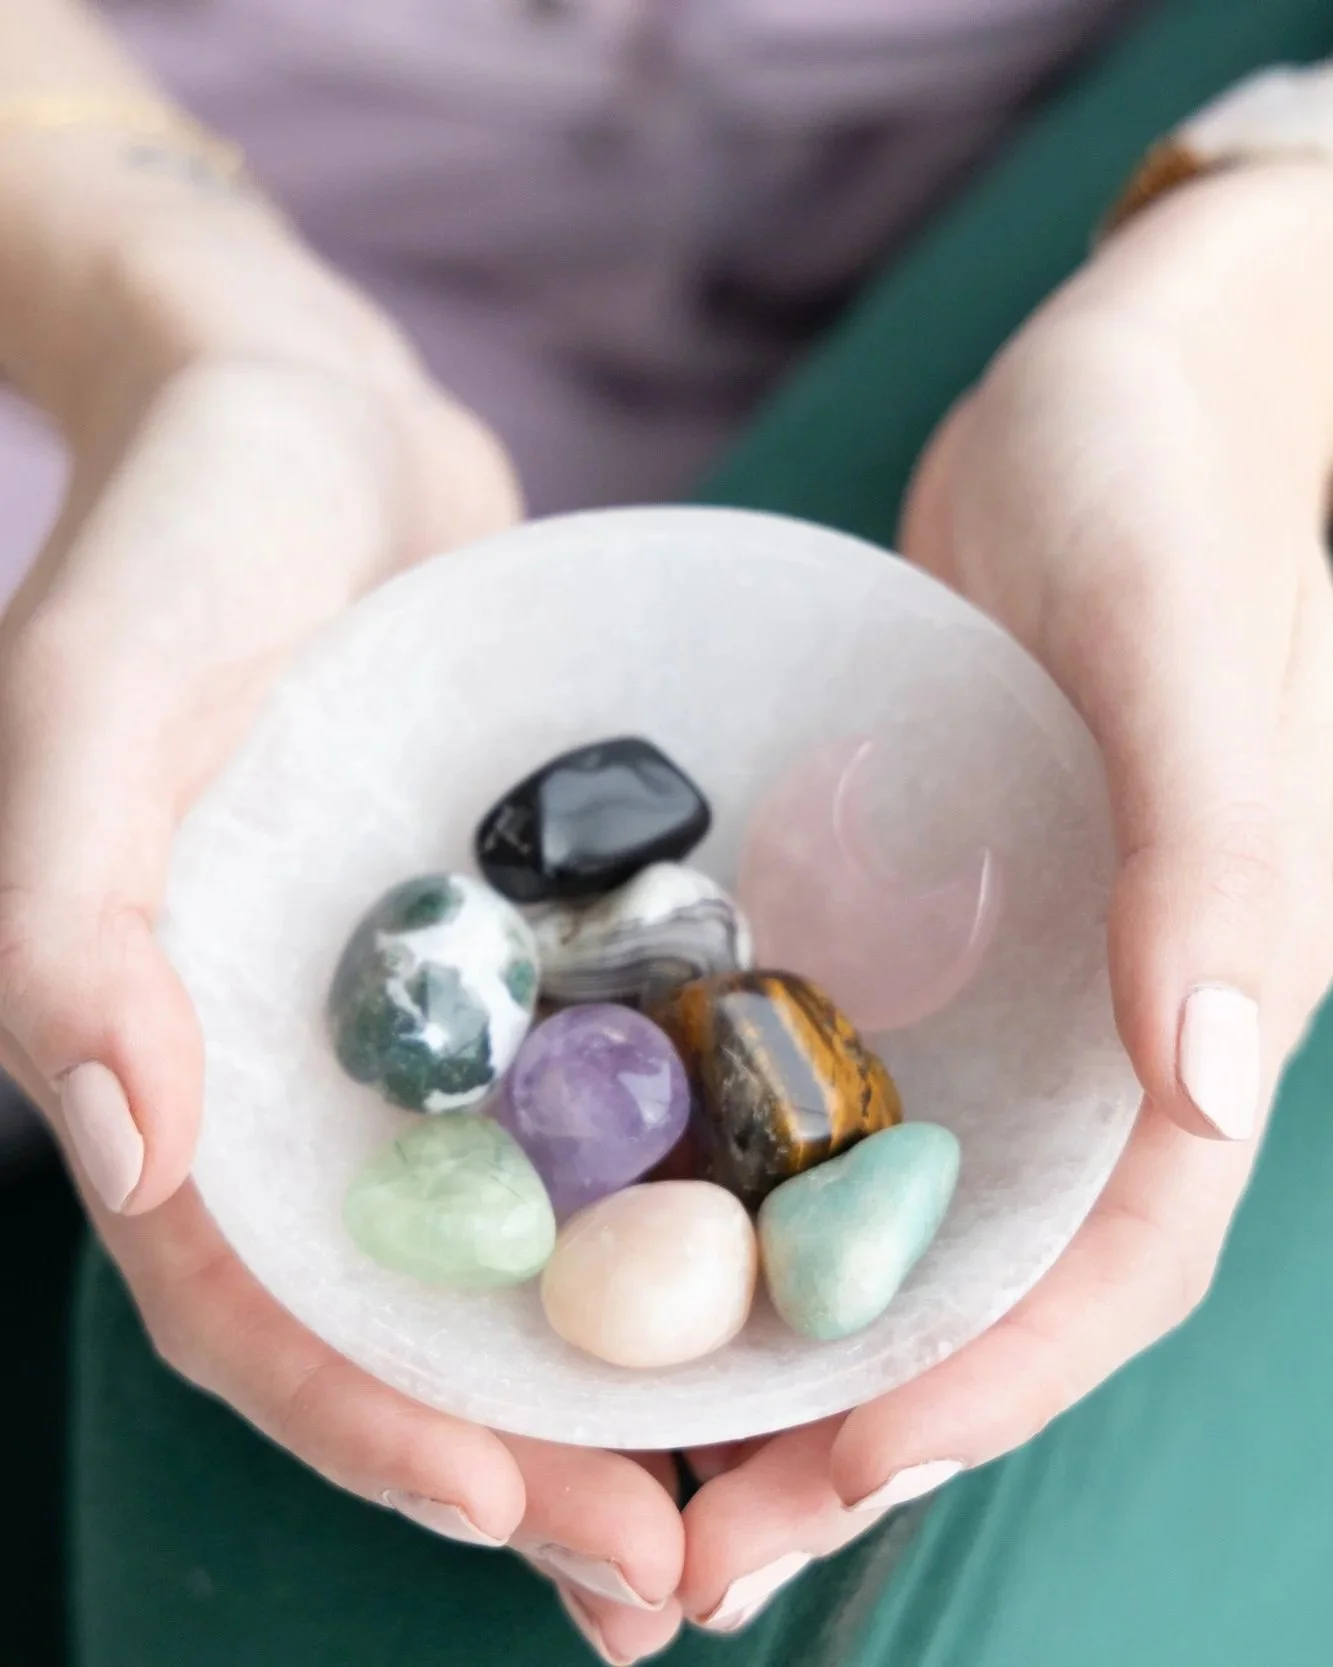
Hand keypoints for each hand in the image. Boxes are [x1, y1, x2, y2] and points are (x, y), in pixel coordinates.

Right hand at [0, 214, 686, 1661]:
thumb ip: (70, 912)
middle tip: (668, 1571)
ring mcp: (424, 1010)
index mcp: (172, 1059)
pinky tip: (781, 1253)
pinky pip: (597, 1089)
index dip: (367, 1421)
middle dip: (523, 1447)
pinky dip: (669, 1187)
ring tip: (753, 1473)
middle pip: (404, 1306)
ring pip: (518, 1231)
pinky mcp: (521, 939)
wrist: (309, 412)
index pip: (252, 1297)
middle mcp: (299, 1066)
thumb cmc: (181, 534)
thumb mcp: (92, 697)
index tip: (514, 1513)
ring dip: (618, 1362)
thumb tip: (122, 1143)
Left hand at [676, 160, 1332, 1640]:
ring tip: (626, 1456)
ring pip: (889, 1213)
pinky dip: (736, 1190)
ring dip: (775, 1345)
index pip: (1107, 1263)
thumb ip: (1213, 857)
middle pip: (980, 1283)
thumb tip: (1210, 1077)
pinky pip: (819, 1089)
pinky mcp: (907, 916)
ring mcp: (996, 981)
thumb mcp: (1182, 644)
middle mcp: (1095, 1027)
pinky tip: (619, 1239)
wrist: (1114, 387)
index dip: (980, 1392)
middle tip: (680, 1555)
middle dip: (848, 1427)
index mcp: (1194, 1005)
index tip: (823, 1487)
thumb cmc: (1167, 490)